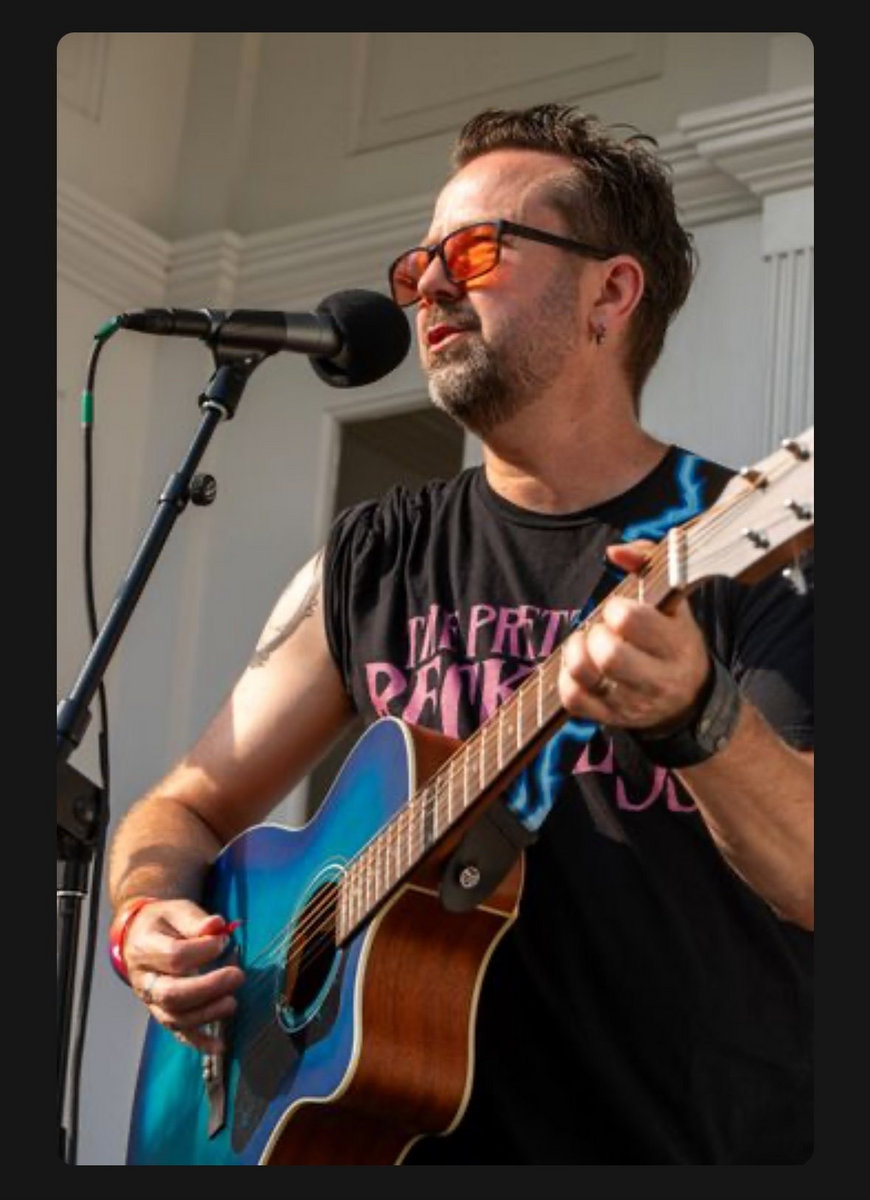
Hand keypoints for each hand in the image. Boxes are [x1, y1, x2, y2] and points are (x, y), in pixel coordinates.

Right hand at [121, 899, 244, 1052]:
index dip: (203, 951)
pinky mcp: (161, 1013)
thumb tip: (217, 927)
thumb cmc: (164, 923)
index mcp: (144, 947)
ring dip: (207, 1014)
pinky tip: (220, 1046)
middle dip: (208, 988)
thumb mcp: (177, 911)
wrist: (142, 936)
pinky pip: (178, 1033)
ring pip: (174, 1017)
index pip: (173, 956)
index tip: (224, 942)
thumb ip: (196, 921)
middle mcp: (143, 979)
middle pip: (171, 993)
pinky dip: (199, 1042)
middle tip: (237, 976)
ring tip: (233, 1003)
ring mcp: (150, 1000)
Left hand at [558, 540, 710, 731]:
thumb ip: (648, 563)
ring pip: (584, 677)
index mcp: (676, 644)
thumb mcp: (675, 602)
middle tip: (604, 630)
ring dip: (575, 653)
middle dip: (597, 634)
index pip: (632, 621)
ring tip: (587, 645)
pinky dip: (566, 678)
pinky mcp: (609, 718)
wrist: (688, 699)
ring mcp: (631, 703)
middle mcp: (658, 680)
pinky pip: (572, 699)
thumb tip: (614, 551)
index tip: (620, 608)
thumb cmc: (673, 638)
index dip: (617, 608)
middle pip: (610, 656)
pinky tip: (579, 667)